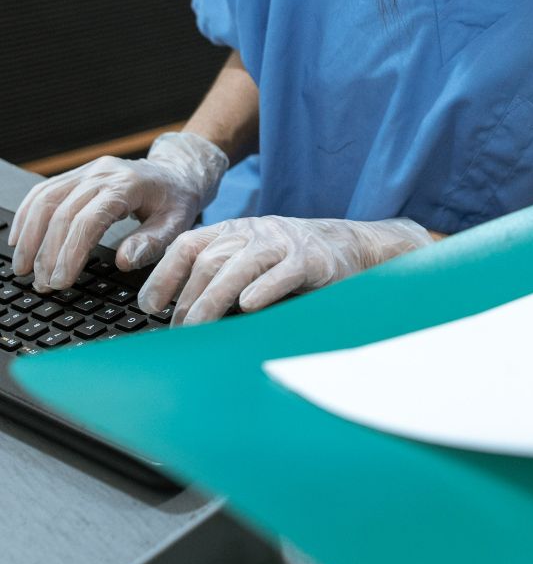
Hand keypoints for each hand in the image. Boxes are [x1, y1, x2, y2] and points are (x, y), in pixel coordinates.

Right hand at [10, 131, 228, 290]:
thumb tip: (123, 261)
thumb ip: (151, 243)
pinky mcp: (78, 174)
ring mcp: (88, 171)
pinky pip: (43, 191)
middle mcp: (103, 173)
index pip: (89, 220)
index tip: (61, 280)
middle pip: (63, 213)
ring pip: (46, 200)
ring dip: (30, 236)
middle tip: (43, 284)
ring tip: (24, 269)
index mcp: (128, 185)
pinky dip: (26, 215)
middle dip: (48, 253)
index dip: (71, 252)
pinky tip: (19, 239)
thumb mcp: (177, 224)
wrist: (177, 172)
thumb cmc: (177, 199)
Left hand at [136, 214, 432, 324]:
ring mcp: (283, 244)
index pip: (189, 244)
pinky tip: (248, 306)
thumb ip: (221, 275)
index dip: (165, 273)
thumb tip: (178, 313)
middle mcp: (255, 233)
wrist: (352, 245)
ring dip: (212, 300)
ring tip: (198, 328)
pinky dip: (263, 288)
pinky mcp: (312, 260)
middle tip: (177, 331)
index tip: (149, 305)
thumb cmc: (294, 261)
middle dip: (187, 298)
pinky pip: (283, 272)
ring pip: (238, 267)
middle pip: (209, 260)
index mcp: (236, 231)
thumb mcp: (254, 259)